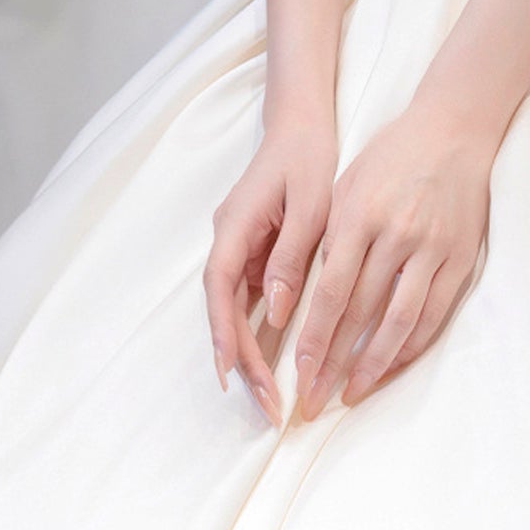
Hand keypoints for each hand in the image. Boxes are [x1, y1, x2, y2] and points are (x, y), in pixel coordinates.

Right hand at [203, 107, 336, 424]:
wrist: (302, 124)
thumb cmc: (307, 158)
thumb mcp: (310, 205)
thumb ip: (292, 257)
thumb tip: (276, 312)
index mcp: (235, 227)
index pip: (220, 290)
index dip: (225, 336)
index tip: (234, 376)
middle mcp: (229, 241)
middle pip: (224, 311)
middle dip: (242, 360)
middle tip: (269, 405)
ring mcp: (240, 248)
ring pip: (236, 310)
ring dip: (250, 353)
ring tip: (273, 398)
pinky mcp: (256, 252)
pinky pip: (252, 300)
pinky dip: (261, 332)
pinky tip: (278, 364)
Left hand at [292, 101, 492, 416]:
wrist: (454, 130)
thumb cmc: (391, 155)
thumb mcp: (347, 185)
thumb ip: (331, 238)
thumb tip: (312, 295)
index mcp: (361, 215)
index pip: (333, 291)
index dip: (316, 336)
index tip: (299, 372)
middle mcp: (398, 235)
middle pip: (362, 314)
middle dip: (335, 362)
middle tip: (314, 400)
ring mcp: (434, 249)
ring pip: (401, 322)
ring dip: (374, 365)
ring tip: (352, 394)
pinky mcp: (461, 257)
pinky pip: (433, 314)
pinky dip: (411, 345)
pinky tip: (391, 366)